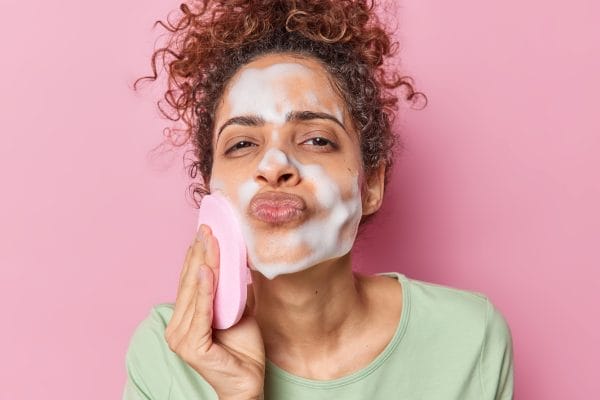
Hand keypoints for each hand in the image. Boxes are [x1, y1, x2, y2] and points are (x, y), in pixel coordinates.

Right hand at [165, 224, 264, 399]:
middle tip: (208, 226)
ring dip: (204, 262)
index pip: (190, 279)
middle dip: (200, 252)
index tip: (207, 229)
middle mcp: (177, 326)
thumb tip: (237, 259)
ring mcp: (181, 337)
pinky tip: (208, 269)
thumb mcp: (237, 310)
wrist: (249, 382)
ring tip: (210, 239)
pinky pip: (202, 311)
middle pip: (190, 281)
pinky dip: (205, 289)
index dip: (198, 254)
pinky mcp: (192, 346)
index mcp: (184, 317)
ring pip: (195, 291)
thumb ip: (230, 289)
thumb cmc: (243, 349)